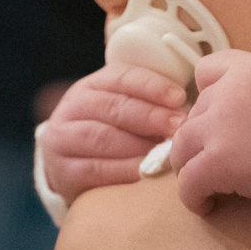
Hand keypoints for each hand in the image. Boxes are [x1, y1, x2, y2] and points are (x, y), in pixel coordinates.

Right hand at [38, 63, 184, 198]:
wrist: (72, 168)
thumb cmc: (112, 136)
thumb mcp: (124, 112)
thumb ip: (149, 105)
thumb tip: (189, 108)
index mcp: (91, 86)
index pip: (120, 77)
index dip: (151, 86)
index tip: (180, 97)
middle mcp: (72, 108)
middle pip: (112, 106)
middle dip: (149, 115)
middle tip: (178, 126)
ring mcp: (62, 139)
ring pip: (101, 137)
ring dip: (138, 144)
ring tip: (165, 151)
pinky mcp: (62, 170)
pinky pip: (94, 169)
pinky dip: (122, 170)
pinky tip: (144, 172)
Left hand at [172, 52, 250, 222]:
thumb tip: (229, 117)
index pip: (205, 71)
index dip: (208, 97)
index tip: (222, 121)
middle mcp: (229, 90)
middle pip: (193, 114)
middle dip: (205, 138)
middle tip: (222, 162)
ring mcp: (221, 125)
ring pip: (181, 147)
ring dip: (191, 166)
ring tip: (209, 185)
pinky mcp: (219, 160)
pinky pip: (187, 181)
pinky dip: (193, 197)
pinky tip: (208, 205)